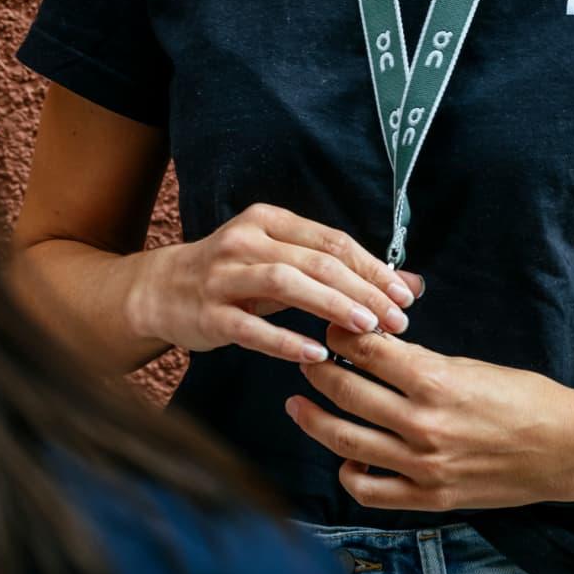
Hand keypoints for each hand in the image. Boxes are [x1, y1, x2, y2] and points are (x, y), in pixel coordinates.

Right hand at [129, 205, 421, 364]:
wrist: (162, 291)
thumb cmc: (236, 276)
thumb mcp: (282, 260)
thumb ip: (339, 270)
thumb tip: (410, 285)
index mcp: (269, 220)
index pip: (331, 240)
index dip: (372, 267)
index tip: (406, 294)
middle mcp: (247, 240)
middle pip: (315, 261)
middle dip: (362, 290)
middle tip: (397, 318)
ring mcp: (224, 275)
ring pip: (286, 284)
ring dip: (332, 305)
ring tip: (367, 329)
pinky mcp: (209, 312)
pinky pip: (251, 327)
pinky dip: (286, 340)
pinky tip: (317, 353)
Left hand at [285, 325, 573, 508]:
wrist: (565, 449)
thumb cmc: (524, 398)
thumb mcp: (470, 365)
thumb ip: (420, 360)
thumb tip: (375, 346)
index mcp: (435, 380)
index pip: (365, 350)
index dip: (338, 334)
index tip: (326, 326)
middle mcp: (423, 424)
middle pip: (346, 391)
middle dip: (317, 371)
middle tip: (305, 358)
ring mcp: (424, 466)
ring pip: (346, 441)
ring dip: (314, 419)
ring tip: (299, 403)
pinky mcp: (430, 498)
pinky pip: (370, 491)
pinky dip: (349, 473)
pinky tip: (345, 456)